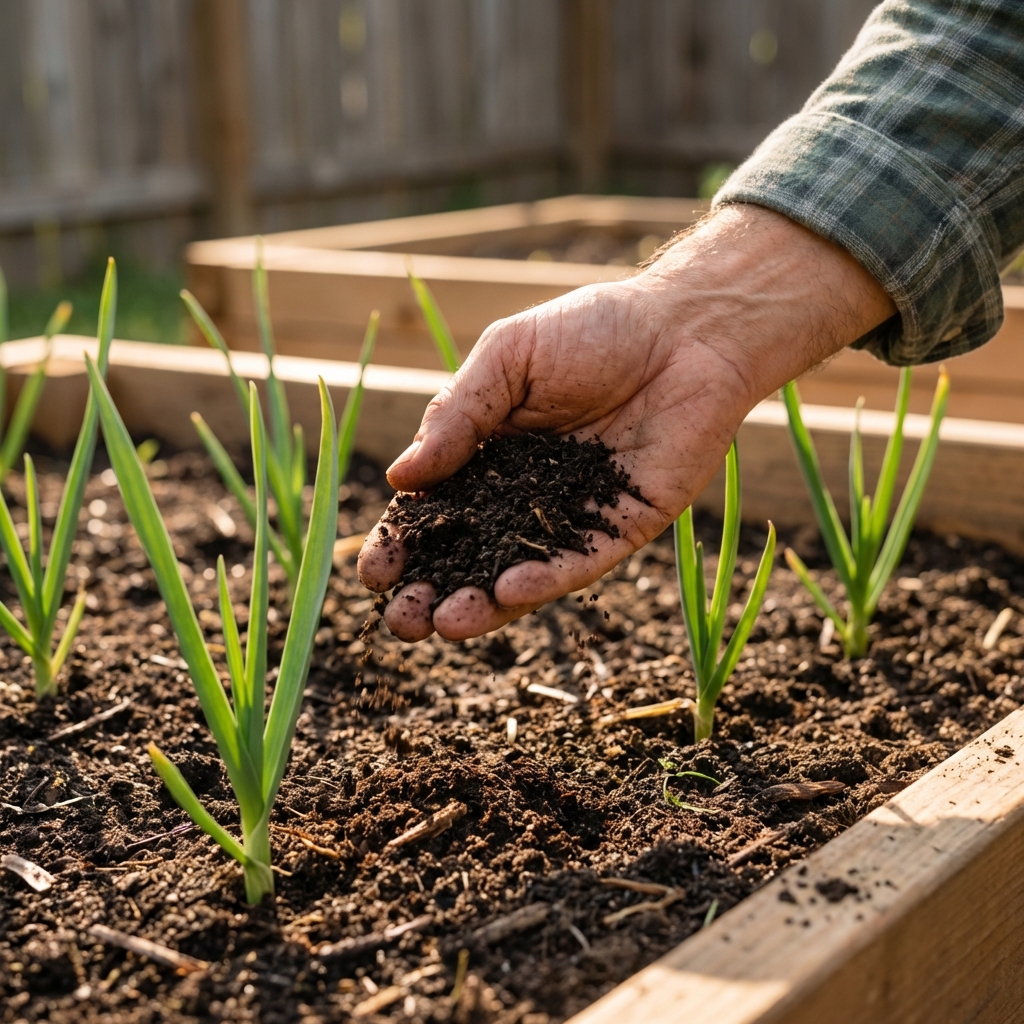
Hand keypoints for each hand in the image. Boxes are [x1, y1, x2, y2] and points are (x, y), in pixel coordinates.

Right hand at [359, 204, 894, 641]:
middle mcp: (526, 496)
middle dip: (433, 592)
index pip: (436, 511)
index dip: (403, 543)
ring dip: (482, 604)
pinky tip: (508, 591)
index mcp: (489, 455)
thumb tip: (402, 478)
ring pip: (520, 574)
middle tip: (401, 621)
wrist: (686, 328)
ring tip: (444, 623)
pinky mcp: (623, 527)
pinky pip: (579, 562)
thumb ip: (458, 415)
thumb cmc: (593, 330)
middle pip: (471, 556)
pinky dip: (544, 580)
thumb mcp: (507, 358)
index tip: (374, 571)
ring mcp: (574, 516)